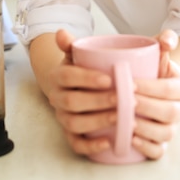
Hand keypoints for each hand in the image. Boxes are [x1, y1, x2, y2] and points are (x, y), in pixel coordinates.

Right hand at [47, 29, 116, 156]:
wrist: (72, 85)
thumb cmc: (82, 67)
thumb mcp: (78, 53)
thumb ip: (74, 43)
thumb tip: (61, 32)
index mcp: (58, 75)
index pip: (68, 76)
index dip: (86, 78)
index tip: (109, 78)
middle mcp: (57, 97)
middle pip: (72, 102)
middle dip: (98, 101)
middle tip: (122, 98)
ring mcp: (63, 117)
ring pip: (74, 123)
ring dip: (97, 121)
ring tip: (119, 117)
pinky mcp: (70, 134)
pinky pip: (76, 144)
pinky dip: (91, 146)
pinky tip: (109, 142)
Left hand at [131, 30, 179, 159]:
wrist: (150, 84)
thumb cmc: (151, 67)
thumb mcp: (157, 51)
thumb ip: (164, 40)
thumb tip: (168, 40)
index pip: (170, 89)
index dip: (151, 87)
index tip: (130, 84)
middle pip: (170, 113)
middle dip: (147, 107)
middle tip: (126, 101)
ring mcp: (172, 127)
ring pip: (167, 133)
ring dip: (146, 128)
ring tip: (127, 121)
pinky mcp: (161, 142)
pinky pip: (159, 151)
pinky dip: (147, 147)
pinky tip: (131, 139)